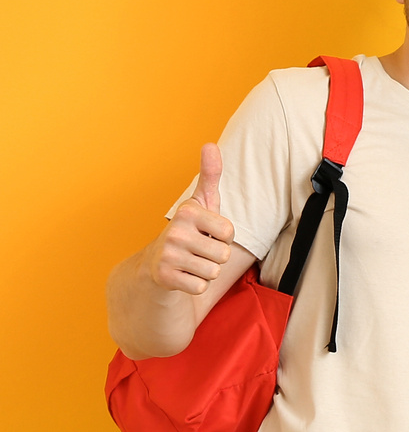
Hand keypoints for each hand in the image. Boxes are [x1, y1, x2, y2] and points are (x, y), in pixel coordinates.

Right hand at [147, 143, 236, 296]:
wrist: (156, 263)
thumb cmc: (190, 230)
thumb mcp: (201, 203)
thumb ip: (210, 175)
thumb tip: (210, 144)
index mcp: (188, 211)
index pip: (230, 231)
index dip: (223, 236)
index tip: (206, 233)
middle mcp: (174, 230)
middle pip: (224, 254)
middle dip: (215, 256)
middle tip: (197, 250)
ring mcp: (167, 255)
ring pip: (213, 272)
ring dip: (205, 271)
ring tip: (190, 262)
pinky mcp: (164, 278)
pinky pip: (201, 287)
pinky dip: (195, 285)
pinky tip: (182, 275)